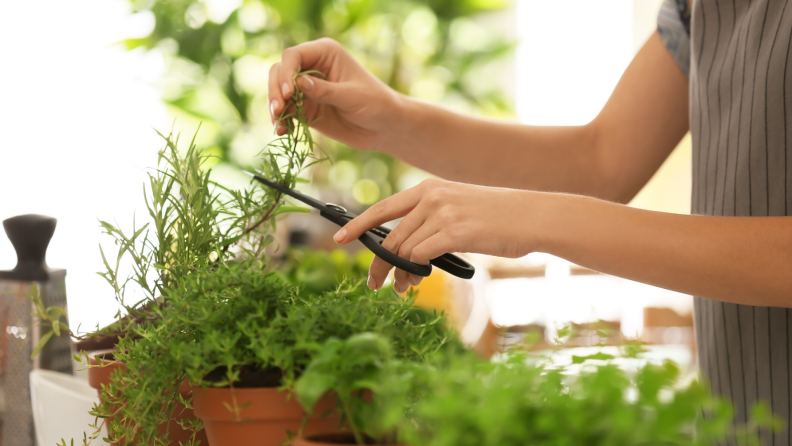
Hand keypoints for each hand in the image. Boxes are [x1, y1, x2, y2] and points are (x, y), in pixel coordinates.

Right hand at [268, 38, 401, 149]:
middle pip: (279, 72)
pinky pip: (286, 111)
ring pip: (278, 92)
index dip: (286, 72)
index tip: (288, 92)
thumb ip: (325, 91)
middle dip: (275, 90)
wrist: (383, 126)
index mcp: (325, 53)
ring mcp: (306, 88)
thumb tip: (298, 84)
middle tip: (278, 109)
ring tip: (278, 123)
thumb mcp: (352, 96)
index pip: (294, 56)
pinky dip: (281, 121)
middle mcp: (312, 67)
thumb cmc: (375, 103)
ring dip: (274, 106)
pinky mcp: (305, 108)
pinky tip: (282, 131)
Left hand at [332, 178, 544, 291]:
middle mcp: (431, 197)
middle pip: (390, 236)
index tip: (339, 238)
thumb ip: (430, 223)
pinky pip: (420, 257)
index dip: (358, 224)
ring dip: (401, 274)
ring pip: (404, 250)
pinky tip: (417, 282)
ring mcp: (442, 213)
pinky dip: (415, 273)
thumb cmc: (499, 218)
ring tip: (405, 287)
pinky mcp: (454, 232)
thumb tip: (404, 255)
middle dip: (379, 264)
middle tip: (375, 284)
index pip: (383, 207)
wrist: (532, 216)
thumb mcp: (459, 209)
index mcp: (429, 188)